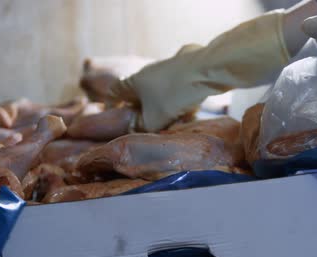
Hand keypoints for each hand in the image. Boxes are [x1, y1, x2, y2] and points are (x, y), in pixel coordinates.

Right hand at [107, 11, 289, 131]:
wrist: (205, 71)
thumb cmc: (173, 95)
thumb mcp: (153, 120)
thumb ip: (141, 127)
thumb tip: (135, 130)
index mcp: (134, 82)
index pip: (115, 91)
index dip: (111, 103)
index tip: (113, 113)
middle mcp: (148, 71)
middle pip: (140, 93)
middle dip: (144, 110)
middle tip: (148, 124)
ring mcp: (168, 67)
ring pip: (162, 92)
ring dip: (166, 107)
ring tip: (175, 121)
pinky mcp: (187, 67)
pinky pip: (179, 88)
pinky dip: (182, 100)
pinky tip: (193, 110)